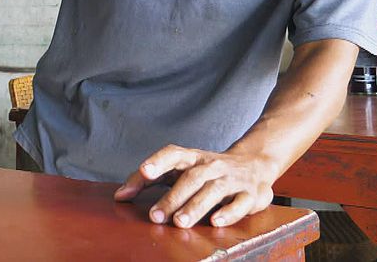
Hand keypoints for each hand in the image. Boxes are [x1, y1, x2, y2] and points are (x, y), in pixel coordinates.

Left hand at [113, 145, 276, 227]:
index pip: (173, 154)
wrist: (255, 164)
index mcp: (192, 158)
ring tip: (180, 222)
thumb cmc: (207, 170)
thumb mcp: (179, 169)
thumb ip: (148, 181)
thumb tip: (120, 196)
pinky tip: (216, 221)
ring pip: (213, 190)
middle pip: (191, 178)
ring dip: (195, 206)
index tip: (144, 171)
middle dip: (173, 197)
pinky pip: (240, 203)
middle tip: (156, 215)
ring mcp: (232, 179)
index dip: (158, 161)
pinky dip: (228, 212)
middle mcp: (211, 165)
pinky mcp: (250, 194)